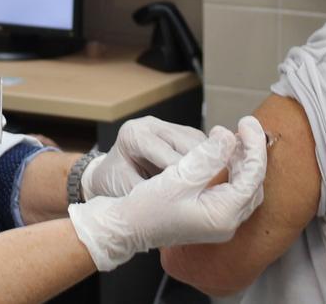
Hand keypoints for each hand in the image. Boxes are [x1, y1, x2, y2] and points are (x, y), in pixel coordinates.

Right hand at [68, 116, 266, 270]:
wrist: (125, 228)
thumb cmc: (145, 207)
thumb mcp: (177, 176)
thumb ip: (207, 156)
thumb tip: (229, 136)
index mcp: (222, 215)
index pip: (252, 175)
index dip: (254, 144)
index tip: (246, 121)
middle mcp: (226, 224)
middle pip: (253, 182)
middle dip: (251, 153)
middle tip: (244, 127)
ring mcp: (220, 224)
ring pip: (245, 187)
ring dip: (242, 161)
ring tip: (234, 137)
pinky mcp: (212, 219)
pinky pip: (233, 192)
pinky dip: (232, 171)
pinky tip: (222, 155)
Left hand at [82, 116, 206, 198]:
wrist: (107, 179)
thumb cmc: (112, 188)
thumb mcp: (126, 194)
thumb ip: (152, 194)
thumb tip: (180, 201)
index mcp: (134, 134)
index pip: (168, 155)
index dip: (186, 178)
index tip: (201, 198)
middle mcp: (151, 124)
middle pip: (188, 145)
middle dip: (203, 171)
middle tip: (215, 196)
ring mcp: (167, 126)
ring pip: (200, 143)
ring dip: (211, 165)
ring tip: (218, 189)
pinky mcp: (181, 133)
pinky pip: (203, 145)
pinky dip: (211, 162)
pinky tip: (215, 180)